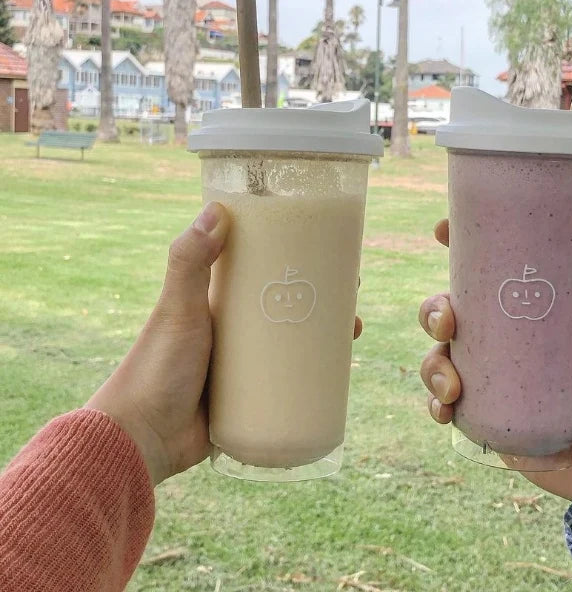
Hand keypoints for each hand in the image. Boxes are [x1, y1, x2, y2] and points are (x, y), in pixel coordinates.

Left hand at [87, 202, 363, 485]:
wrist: (140, 440)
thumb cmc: (155, 368)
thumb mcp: (177, 309)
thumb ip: (189, 261)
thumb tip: (217, 209)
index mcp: (217, 301)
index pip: (264, 270)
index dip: (296, 259)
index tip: (328, 253)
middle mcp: (233, 328)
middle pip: (287, 304)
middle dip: (322, 298)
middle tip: (352, 297)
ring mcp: (244, 363)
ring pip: (294, 342)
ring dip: (326, 335)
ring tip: (353, 332)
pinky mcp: (251, 397)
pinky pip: (289, 381)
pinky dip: (315, 374)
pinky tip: (340, 372)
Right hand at [418, 198, 571, 500]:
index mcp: (527, 309)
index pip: (483, 270)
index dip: (457, 246)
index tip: (442, 231)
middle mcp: (503, 339)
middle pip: (448, 310)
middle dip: (433, 310)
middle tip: (447, 320)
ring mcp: (491, 377)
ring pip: (438, 356)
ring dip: (432, 364)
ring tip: (453, 385)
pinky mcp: (484, 415)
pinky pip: (444, 403)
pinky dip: (436, 404)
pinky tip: (446, 410)